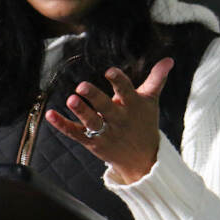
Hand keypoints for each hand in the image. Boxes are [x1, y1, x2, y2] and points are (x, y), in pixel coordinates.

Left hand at [45, 57, 173, 184]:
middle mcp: (118, 119)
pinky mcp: (92, 141)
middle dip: (94, 97)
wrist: (142, 160)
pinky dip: (62, 125)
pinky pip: (75, 133)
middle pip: (106, 107)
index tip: (109, 71)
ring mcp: (104, 132)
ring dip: (80, 112)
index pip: (126, 91)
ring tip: (71, 99)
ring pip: (91, 122)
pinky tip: (50, 114)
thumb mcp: (151, 101)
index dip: (118, 81)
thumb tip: (170, 59)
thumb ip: (156, 79)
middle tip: (81, 86)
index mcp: (132, 106)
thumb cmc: (144, 124)